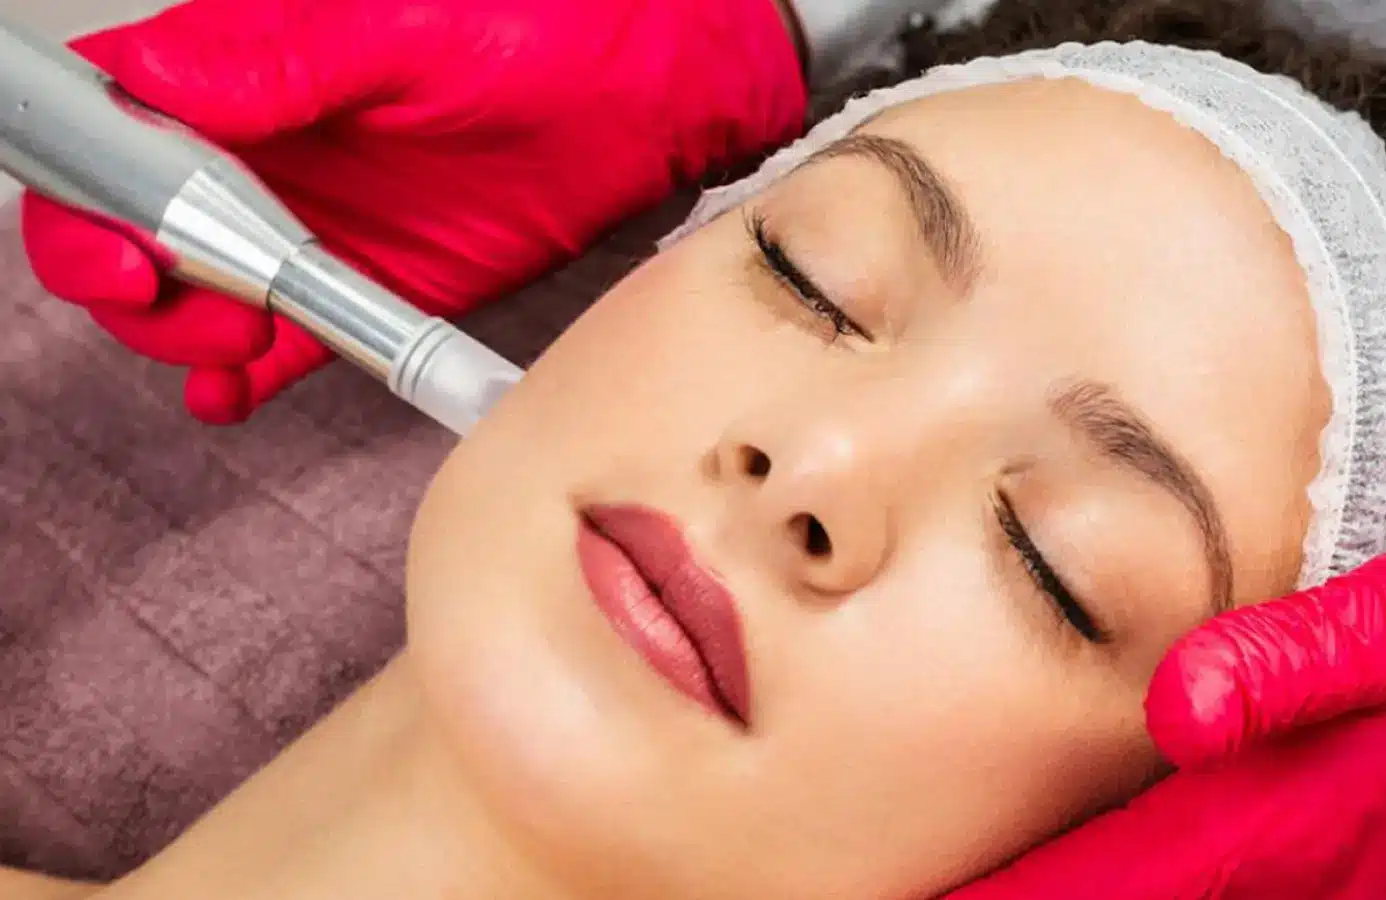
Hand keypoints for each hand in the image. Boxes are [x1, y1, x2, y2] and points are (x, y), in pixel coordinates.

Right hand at [21, 0, 805, 422]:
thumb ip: (275, 64)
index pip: (118, 129)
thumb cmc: (547, 26)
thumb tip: (149, 86)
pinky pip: (286, 340)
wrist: (657, 94)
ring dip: (184, 330)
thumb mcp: (402, 34)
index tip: (124, 247)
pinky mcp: (375, 285)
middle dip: (129, 278)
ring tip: (234, 343)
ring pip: (196, 291)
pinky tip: (233, 388)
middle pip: (137, 223)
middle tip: (181, 303)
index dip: (91, 195)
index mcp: (252, 69)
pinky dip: (245, 371)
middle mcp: (270, 149)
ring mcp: (318, 223)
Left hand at [948, 496, 1385, 899]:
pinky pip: (1224, 885)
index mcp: (1290, 816)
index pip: (1121, 887)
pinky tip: (1093, 871)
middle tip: (936, 897)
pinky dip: (1142, 883)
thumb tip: (1176, 701)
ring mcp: (1322, 870)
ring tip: (988, 893)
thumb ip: (1299, 660)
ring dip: (1080, 898)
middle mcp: (1297, 864)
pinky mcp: (1344, 853)